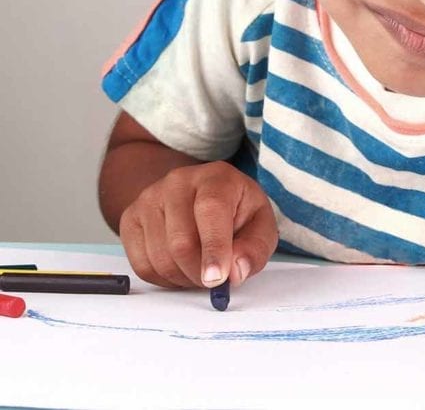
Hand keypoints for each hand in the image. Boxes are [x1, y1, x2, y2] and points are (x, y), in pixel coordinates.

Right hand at [118, 161, 277, 288]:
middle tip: (216, 281)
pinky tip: (180, 268)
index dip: (214, 247)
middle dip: (200, 272)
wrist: (203, 197)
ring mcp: (149, 198)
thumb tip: (235, 272)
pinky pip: (142, 264)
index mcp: (216, 177)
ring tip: (201, 270)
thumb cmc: (236, 212)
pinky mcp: (130, 218)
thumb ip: (254, 248)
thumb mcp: (261, 225)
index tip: (217, 278)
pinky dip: (164, 278)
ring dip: (184, 278)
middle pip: (181, 241)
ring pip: (160, 257)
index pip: (210, 210)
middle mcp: (178, 182)